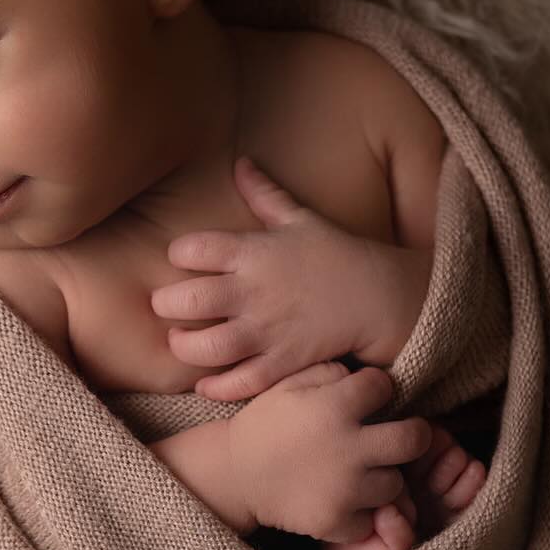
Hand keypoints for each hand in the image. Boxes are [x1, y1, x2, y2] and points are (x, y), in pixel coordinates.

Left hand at [153, 157, 411, 400]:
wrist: (383, 296)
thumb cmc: (337, 254)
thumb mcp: (300, 218)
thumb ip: (264, 194)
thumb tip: (240, 162)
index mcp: (254, 253)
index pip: (193, 249)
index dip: (178, 254)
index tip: (181, 259)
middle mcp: (255, 292)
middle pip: (189, 301)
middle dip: (166, 304)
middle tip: (167, 306)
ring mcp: (268, 331)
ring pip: (207, 347)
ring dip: (184, 347)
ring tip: (181, 341)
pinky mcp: (283, 363)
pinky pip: (240, 382)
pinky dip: (217, 387)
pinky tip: (205, 382)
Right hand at [222, 362, 429, 549]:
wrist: (233, 474)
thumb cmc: (263, 424)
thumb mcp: (286, 385)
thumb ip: (328, 371)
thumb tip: (361, 376)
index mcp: (333, 408)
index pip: (383, 387)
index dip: (376, 388)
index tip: (367, 396)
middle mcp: (346, 449)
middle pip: (414, 439)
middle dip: (412, 434)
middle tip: (397, 436)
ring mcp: (344, 490)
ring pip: (395, 484)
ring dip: (382, 477)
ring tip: (360, 471)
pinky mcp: (337, 522)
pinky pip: (372, 520)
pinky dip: (362, 513)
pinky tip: (344, 499)